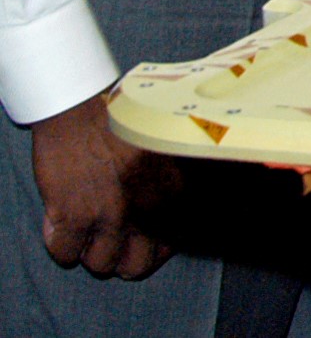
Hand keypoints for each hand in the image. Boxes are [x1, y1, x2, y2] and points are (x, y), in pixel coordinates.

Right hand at [32, 94, 174, 279]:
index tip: (143, 239)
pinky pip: (64, 254)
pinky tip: (66, 226)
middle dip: (124, 258)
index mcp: (174, 195)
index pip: (169, 247)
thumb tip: (185, 213)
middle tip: (115, 243)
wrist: (82, 108)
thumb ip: (181, 184)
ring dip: (92, 251)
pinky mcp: (71, 216)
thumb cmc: (126, 124)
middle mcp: (146, 211)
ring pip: (100, 265)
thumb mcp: (170, 150)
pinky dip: (62, 245)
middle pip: (135, 267)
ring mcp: (108, 216)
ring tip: (90, 231)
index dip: (153, 248)